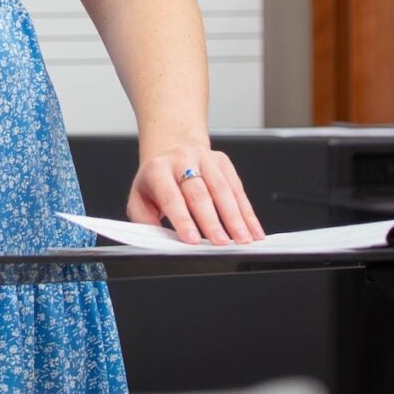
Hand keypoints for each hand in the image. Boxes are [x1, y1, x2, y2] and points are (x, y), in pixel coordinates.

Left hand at [128, 144, 264, 244]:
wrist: (170, 150)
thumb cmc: (156, 181)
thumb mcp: (139, 198)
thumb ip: (145, 221)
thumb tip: (159, 240)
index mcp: (157, 170)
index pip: (171, 196)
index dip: (183, 219)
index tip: (192, 239)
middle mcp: (182, 159)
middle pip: (199, 193)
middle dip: (212, 221)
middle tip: (221, 243)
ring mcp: (204, 158)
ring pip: (223, 189)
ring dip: (236, 217)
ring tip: (243, 239)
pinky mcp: (222, 162)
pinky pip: (238, 189)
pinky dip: (248, 212)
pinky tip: (253, 229)